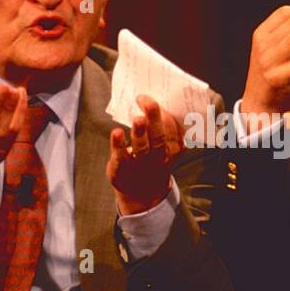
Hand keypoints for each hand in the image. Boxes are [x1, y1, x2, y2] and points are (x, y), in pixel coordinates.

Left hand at [107, 94, 182, 214]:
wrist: (142, 193)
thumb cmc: (152, 158)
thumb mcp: (164, 147)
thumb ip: (163, 128)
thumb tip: (153, 100)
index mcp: (173, 148)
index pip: (173, 129)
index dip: (164, 113)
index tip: (152, 97)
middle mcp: (159, 157)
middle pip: (159, 137)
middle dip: (154, 119)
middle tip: (148, 102)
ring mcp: (141, 164)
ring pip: (143, 148)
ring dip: (140, 133)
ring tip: (138, 119)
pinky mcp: (123, 169)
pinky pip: (121, 156)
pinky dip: (119, 144)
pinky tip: (116, 132)